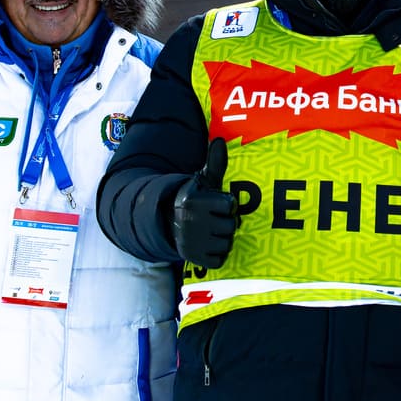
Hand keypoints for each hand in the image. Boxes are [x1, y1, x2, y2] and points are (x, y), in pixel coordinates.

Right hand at [172, 140, 237, 267]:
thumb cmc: (196, 200)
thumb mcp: (203, 182)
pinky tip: (209, 244)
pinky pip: (219, 260)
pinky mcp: (191, 258)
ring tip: (212, 231)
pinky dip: (217, 254)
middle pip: (231, 225)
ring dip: (223, 239)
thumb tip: (219, 140)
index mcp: (192, 200)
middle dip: (227, 222)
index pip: (229, 204)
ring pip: (227, 244)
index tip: (217, 203)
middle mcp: (189, 221)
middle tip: (215, 219)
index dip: (228, 204)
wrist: (169, 222)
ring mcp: (189, 242)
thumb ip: (215, 163)